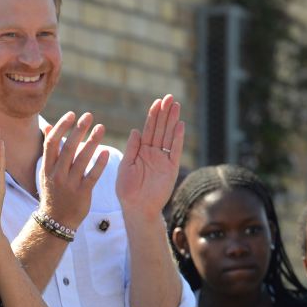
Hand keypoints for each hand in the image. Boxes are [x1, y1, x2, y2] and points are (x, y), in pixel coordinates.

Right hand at [40, 112, 108, 228]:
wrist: (56, 221)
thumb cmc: (54, 192)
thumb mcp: (46, 171)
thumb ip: (50, 149)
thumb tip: (48, 126)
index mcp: (47, 167)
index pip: (52, 142)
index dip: (62, 127)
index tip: (72, 114)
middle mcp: (57, 174)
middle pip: (68, 148)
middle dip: (78, 130)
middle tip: (89, 116)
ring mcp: (70, 184)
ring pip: (81, 159)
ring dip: (92, 141)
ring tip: (101, 127)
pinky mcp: (82, 193)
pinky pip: (92, 176)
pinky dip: (99, 163)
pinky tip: (106, 151)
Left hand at [116, 94, 184, 217]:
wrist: (137, 208)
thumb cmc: (127, 190)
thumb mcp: (125, 167)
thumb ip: (132, 149)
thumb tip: (136, 130)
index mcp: (140, 151)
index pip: (148, 129)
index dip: (153, 116)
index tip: (157, 102)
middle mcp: (153, 153)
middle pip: (160, 129)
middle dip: (164, 114)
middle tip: (169, 98)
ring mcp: (163, 160)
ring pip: (169, 136)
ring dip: (172, 121)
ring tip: (176, 106)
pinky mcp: (171, 168)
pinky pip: (175, 151)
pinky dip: (178, 138)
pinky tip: (180, 125)